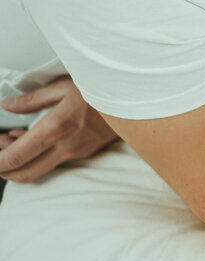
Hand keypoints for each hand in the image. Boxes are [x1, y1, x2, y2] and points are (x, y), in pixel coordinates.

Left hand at [0, 77, 118, 181]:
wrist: (137, 98)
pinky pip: (52, 162)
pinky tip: (25, 140)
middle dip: (3, 170)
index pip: (16, 157)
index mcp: (56, 128)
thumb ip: (31, 100)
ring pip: (38, 170)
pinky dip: (34, 156)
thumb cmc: (102, 87)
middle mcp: (67, 146)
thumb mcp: (63, 86)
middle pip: (25, 174)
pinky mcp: (85, 152)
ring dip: (18, 162)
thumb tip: (7, 106)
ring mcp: (77, 152)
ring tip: (5, 141)